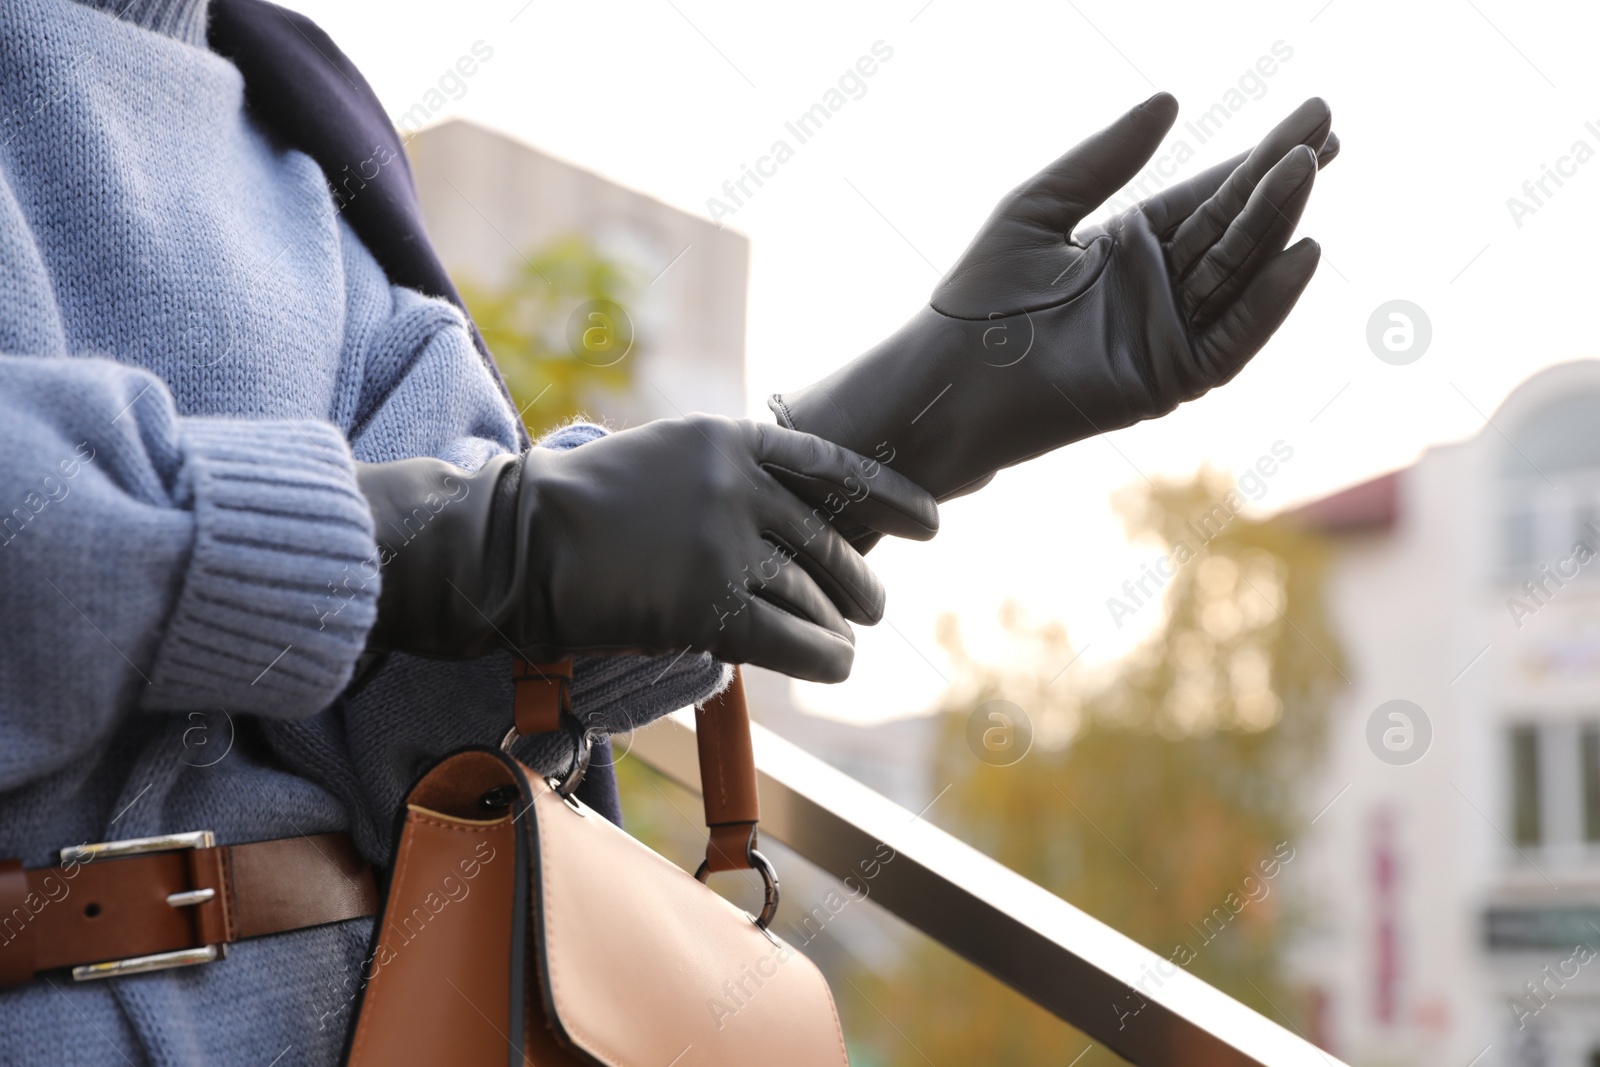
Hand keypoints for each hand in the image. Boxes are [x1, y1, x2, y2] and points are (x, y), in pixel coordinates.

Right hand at [357, 416, 938, 681]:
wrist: (515, 542)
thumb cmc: (574, 505)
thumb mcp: (660, 457)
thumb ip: (724, 476)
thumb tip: (782, 515)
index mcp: (730, 440)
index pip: (834, 466)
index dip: (889, 497)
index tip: (931, 521)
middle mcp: (740, 485)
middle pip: (831, 541)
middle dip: (859, 580)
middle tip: (874, 603)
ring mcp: (729, 544)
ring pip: (816, 595)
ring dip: (838, 625)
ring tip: (847, 643)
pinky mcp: (713, 605)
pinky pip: (795, 638)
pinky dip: (824, 656)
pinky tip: (835, 665)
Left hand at [770, 93, 1337, 507]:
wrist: (949, 376)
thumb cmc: (979, 295)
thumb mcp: (1042, 207)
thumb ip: (1104, 158)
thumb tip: (1169, 99)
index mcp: (1129, 246)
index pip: (1209, 197)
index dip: (1257, 160)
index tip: (1312, 117)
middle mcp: (1157, 290)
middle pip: (1233, 228)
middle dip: (1280, 180)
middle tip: (1328, 129)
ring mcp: (1167, 335)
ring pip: (1237, 275)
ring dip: (1275, 225)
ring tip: (1306, 169)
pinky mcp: (1168, 379)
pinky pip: (1231, 339)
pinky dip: (1266, 302)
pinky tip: (1300, 253)